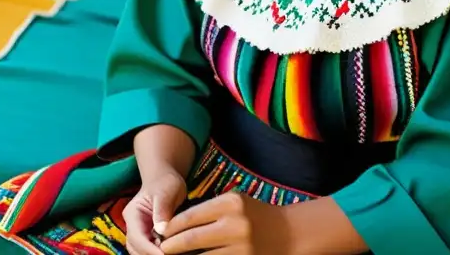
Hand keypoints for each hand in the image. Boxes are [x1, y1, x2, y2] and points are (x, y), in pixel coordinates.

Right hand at [124, 171, 187, 254]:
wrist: (166, 180)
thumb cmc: (165, 182)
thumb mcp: (165, 192)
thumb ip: (162, 210)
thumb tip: (161, 231)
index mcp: (133, 215)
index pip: (137, 238)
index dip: (149, 250)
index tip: (165, 254)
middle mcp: (133, 227)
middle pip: (136, 249)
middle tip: (170, 254)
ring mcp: (141, 233)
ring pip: (141, 253)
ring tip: (172, 252)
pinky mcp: (150, 238)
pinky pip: (151, 251)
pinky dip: (160, 253)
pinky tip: (173, 251)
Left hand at [159, 192, 290, 254]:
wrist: (289, 233)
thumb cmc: (254, 214)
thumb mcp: (233, 201)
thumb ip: (208, 209)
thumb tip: (175, 224)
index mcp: (229, 203)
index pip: (191, 216)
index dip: (172, 226)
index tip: (159, 232)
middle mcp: (235, 224)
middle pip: (193, 238)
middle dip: (172, 245)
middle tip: (159, 248)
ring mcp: (242, 246)